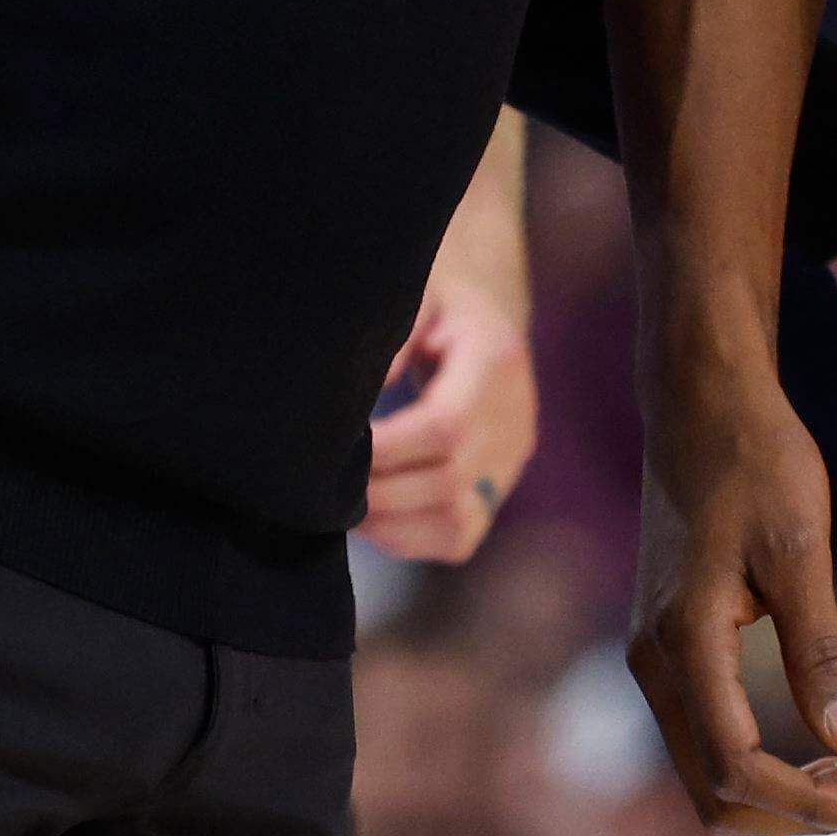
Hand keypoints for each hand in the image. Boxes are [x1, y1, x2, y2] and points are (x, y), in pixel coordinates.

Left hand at [362, 272, 536, 563]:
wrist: (483, 328)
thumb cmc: (437, 308)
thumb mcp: (419, 298)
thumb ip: (394, 340)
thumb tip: (351, 398)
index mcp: (496, 360)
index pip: (447, 424)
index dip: (389, 448)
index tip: (339, 448)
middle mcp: (515, 419)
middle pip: (449, 478)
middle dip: (378, 490)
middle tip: (321, 487)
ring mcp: (510, 463)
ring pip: (455, 520)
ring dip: (390, 521)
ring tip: (339, 506)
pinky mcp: (497, 493)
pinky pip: (457, 537)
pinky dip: (409, 537)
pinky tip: (370, 517)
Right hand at [626, 364, 836, 835]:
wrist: (701, 401)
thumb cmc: (754, 458)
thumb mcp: (798, 546)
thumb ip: (819, 649)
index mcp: (682, 641)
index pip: (738, 769)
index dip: (811, 803)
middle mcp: (654, 662)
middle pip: (716, 792)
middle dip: (805, 808)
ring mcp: (655, 656)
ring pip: (711, 771)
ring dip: (790, 788)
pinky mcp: (671, 645)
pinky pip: (713, 734)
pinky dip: (771, 757)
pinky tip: (829, 739)